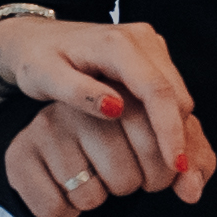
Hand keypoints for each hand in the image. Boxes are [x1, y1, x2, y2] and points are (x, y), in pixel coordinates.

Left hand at [0, 16, 212, 199]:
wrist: (36, 38)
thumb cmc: (36, 60)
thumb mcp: (44, 78)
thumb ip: (77, 92)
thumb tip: (116, 108)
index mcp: (116, 43)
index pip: (156, 90)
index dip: (169, 130)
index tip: (176, 165)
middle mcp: (140, 39)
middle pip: (175, 94)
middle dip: (179, 136)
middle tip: (176, 178)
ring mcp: (149, 45)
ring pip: (178, 95)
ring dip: (178, 131)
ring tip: (169, 170)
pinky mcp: (152, 55)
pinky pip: (171, 93)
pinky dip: (171, 122)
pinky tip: (162, 150)